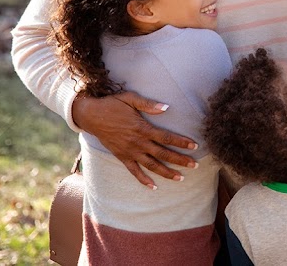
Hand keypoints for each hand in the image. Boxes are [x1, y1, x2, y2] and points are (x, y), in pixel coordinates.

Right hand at [72, 91, 197, 188]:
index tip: (195, 146)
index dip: (182, 142)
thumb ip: (149, 104)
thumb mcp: (130, 98)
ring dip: (167, 173)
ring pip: (152, 166)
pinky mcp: (121, 157)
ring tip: (181, 178)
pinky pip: (134, 171)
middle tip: (195, 165)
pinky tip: (154, 187)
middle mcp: (138, 143)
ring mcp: (130, 152)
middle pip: (163, 154)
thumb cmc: (112, 104)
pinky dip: (143, 180)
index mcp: (143, 128)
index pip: (167, 137)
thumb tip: (167, 107)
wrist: (91, 116)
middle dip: (180, 160)